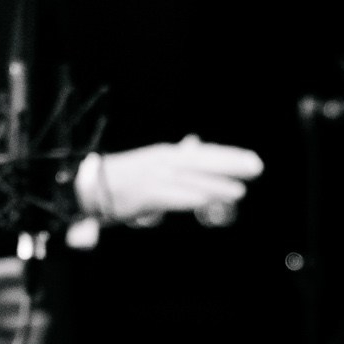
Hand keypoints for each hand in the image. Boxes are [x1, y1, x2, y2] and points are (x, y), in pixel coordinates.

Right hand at [77, 137, 263, 224]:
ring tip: (239, 191)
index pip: (202, 155)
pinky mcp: (143, 194)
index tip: (252, 160)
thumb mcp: (154, 163)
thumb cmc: (123, 178)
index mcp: (166, 155)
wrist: (88, 184)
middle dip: (229, 164)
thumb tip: (195, 142)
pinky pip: (171, 196)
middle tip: (256, 167)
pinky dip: (189, 198)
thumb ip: (177, 156)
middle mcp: (162, 162)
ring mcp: (153, 177)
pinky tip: (207, 202)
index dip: (228, 156)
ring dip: (215, 185)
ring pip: (190, 180)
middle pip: (201, 162)